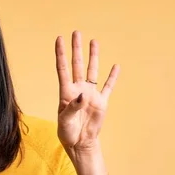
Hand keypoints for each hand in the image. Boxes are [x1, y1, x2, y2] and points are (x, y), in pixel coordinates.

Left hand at [55, 31, 119, 152]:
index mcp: (66, 92)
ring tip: (94, 41)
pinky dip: (112, 77)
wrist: (80, 142)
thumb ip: (73, 107)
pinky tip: (115, 66)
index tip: (59, 39)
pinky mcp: (101, 102)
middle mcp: (78, 89)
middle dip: (77, 49)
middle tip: (77, 32)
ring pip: (92, 70)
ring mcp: (90, 94)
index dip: (61, 54)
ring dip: (93, 56)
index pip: (63, 68)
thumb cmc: (67, 132)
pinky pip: (108, 86)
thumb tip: (83, 95)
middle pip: (78, 64)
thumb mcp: (65, 121)